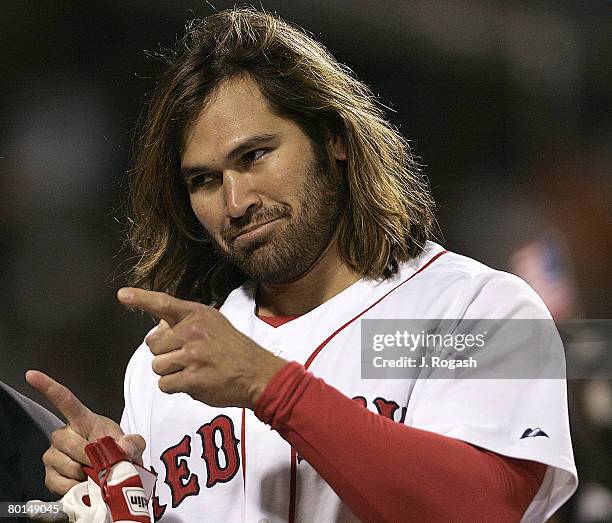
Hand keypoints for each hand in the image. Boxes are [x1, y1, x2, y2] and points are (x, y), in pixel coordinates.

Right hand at [25, 370, 145, 495]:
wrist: (113, 474)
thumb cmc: (116, 452)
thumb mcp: (131, 444)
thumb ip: (133, 442)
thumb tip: (125, 447)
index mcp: (84, 420)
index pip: (65, 400)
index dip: (48, 386)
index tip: (32, 375)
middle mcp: (65, 435)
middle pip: (66, 439)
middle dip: (86, 453)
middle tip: (101, 461)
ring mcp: (55, 454)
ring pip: (64, 462)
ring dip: (83, 471)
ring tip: (95, 471)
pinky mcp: (51, 475)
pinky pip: (59, 482)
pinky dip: (75, 486)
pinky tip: (83, 482)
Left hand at [117, 287, 286, 409]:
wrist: (257, 372)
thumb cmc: (233, 349)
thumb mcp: (214, 323)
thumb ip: (186, 323)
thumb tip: (156, 331)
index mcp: (197, 314)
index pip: (163, 303)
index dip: (141, 298)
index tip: (122, 295)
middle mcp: (193, 331)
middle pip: (153, 344)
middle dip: (165, 353)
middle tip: (188, 356)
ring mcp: (193, 355)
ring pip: (157, 366)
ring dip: (170, 372)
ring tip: (193, 369)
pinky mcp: (193, 379)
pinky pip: (165, 385)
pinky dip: (175, 387)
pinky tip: (194, 382)